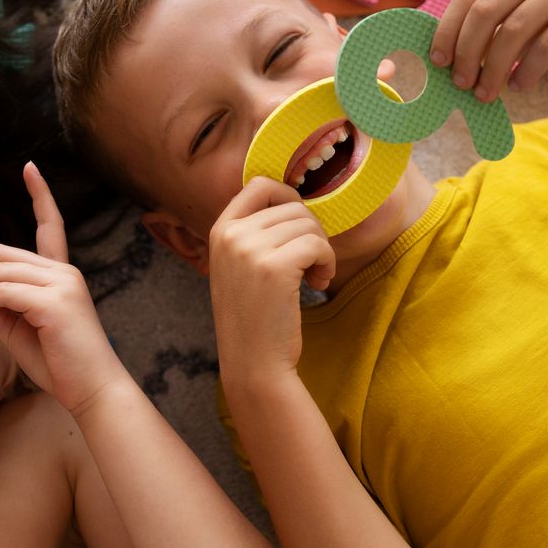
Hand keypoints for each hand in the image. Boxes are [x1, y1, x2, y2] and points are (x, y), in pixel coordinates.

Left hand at [0, 163, 127, 415]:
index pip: (51, 226)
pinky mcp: (56, 304)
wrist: (90, 391)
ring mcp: (62, 285)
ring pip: (0, 270)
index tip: (30, 168)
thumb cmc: (58, 363)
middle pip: (3, 253)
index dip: (41, 196)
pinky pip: (6, 292)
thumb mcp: (14, 330)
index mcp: (59, 274)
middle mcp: (63, 272)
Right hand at [208, 178, 333, 387]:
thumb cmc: (254, 318)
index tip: (300, 227)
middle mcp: (231, 234)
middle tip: (310, 264)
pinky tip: (317, 284)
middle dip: (311, 232)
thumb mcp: (239, 267)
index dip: (288, 198)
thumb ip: (254, 234)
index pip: (259, 185)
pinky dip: (327, 263)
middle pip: (292, 206)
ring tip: (313, 278)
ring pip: (309, 224)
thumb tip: (293, 202)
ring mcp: (250, 249)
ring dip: (321, 250)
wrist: (252, 363)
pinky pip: (318, 244)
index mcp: (220, 230)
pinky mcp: (275, 267)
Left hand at [428, 0, 547, 100]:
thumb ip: (490, 33)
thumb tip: (445, 57)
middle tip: (461, 84)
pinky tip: (519, 87)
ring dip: (493, 68)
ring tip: (486, 94)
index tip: (438, 62)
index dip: (448, 30)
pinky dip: (527, 71)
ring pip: (514, 29)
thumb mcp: (522, 33)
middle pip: (486, 10)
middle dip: (467, 51)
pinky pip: (546, 44)